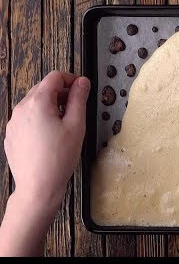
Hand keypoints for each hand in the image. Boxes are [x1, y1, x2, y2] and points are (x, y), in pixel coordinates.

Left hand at [4, 71, 89, 212]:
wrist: (38, 187)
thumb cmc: (58, 158)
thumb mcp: (76, 125)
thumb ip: (79, 99)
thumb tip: (82, 82)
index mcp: (37, 103)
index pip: (55, 77)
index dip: (71, 79)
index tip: (82, 88)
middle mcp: (21, 109)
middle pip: (43, 88)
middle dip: (61, 93)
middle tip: (77, 108)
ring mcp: (13, 122)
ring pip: (34, 104)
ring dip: (51, 106)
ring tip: (65, 125)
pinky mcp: (12, 135)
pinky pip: (27, 119)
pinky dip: (40, 120)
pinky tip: (51, 136)